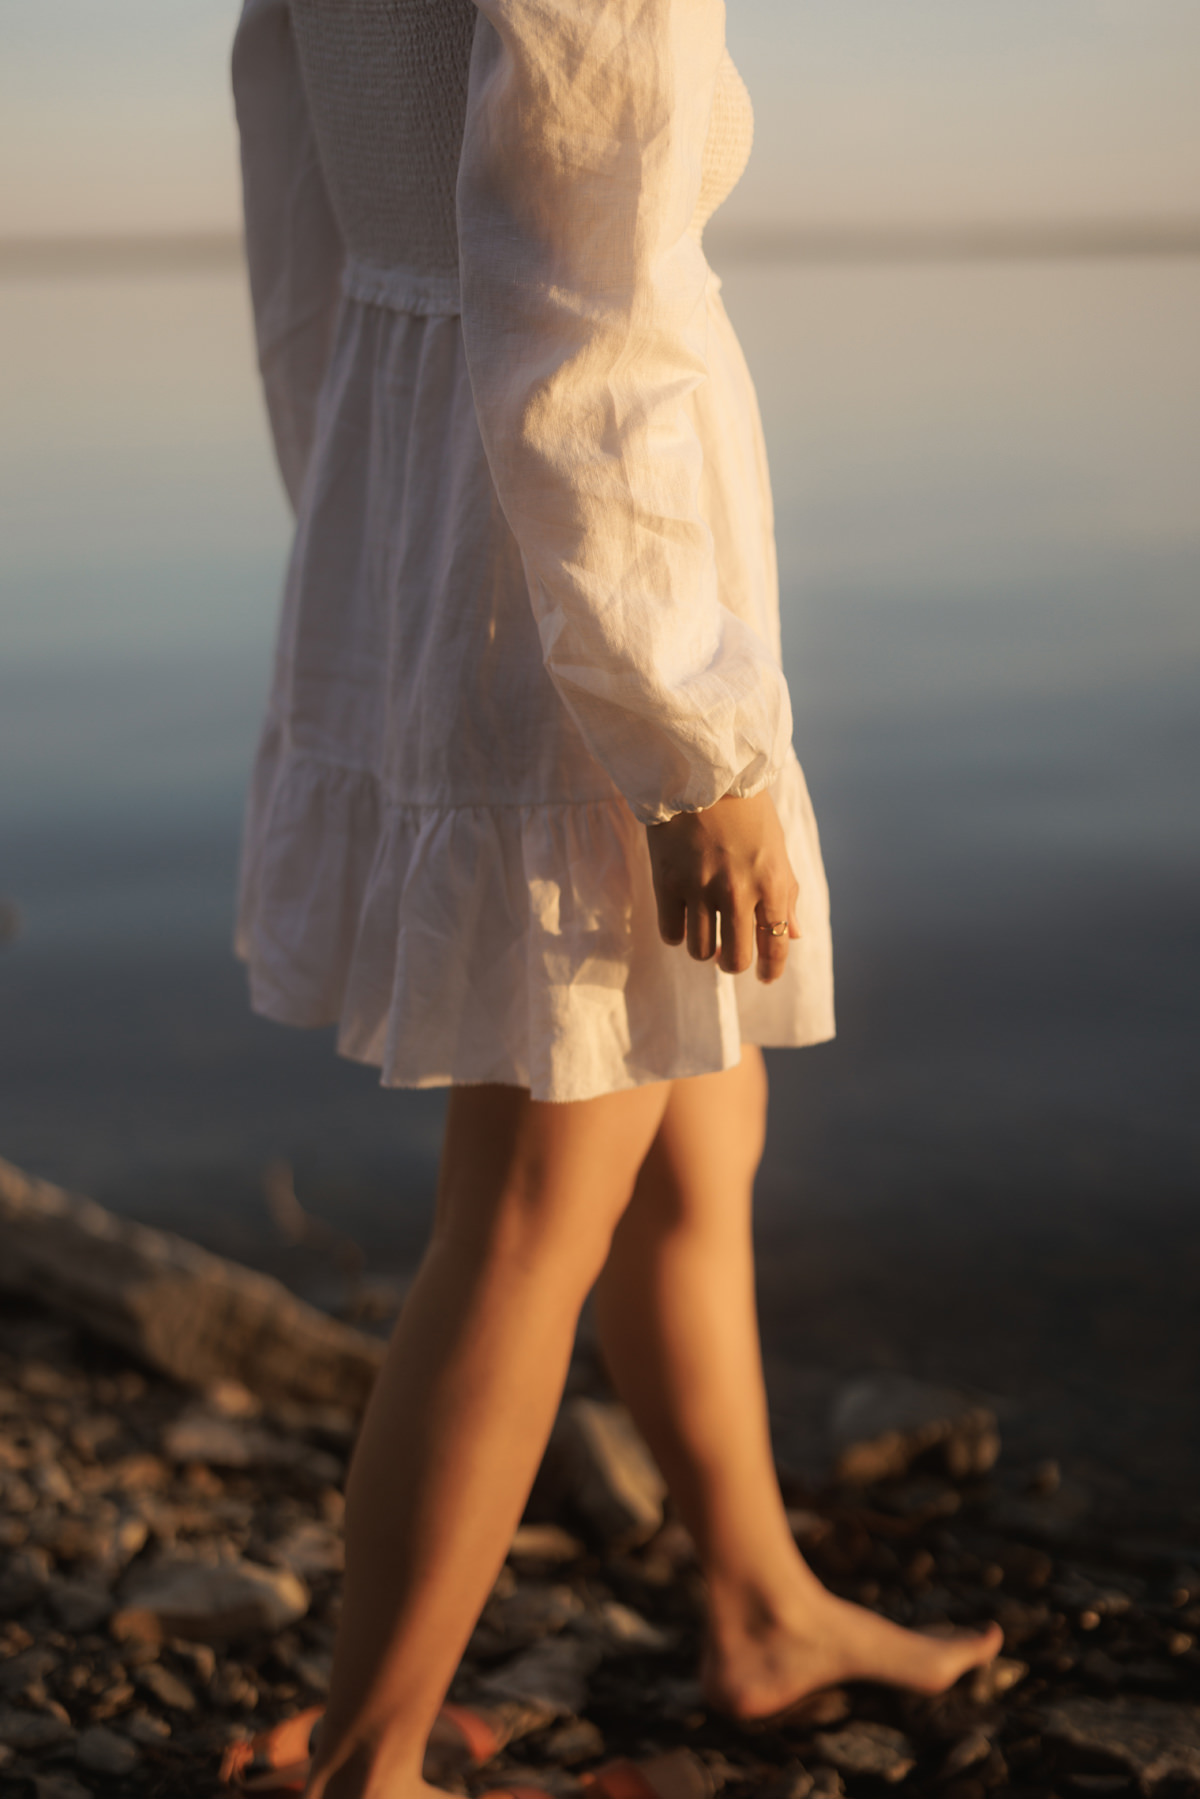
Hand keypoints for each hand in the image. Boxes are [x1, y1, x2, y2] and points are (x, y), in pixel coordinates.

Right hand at [646, 790, 800, 981]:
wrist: (701, 772)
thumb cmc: (746, 808)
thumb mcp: (776, 847)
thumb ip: (786, 894)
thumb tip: (794, 935)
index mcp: (773, 882)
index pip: (776, 943)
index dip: (771, 968)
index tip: (764, 977)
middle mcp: (739, 891)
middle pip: (736, 958)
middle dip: (733, 963)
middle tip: (728, 956)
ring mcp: (701, 889)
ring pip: (701, 951)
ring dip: (705, 949)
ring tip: (705, 933)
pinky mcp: (668, 883)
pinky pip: (671, 933)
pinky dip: (677, 934)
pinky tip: (683, 919)